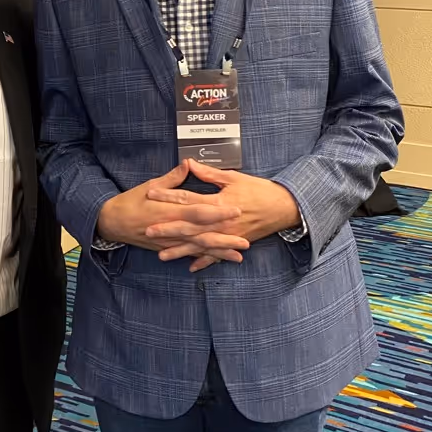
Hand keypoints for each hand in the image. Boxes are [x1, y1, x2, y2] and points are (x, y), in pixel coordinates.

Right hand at [97, 161, 249, 263]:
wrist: (113, 222)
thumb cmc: (131, 201)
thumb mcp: (151, 185)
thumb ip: (173, 178)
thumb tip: (188, 163)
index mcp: (169, 210)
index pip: (198, 211)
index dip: (218, 212)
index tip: (236, 210)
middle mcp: (171, 228)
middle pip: (202, 234)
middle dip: (225, 238)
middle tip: (246, 240)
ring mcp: (169, 241)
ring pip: (198, 248)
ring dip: (219, 252)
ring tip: (238, 256)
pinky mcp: (167, 248)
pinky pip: (188, 255)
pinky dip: (204, 259)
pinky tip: (218, 262)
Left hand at [145, 159, 301, 270]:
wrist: (283, 207)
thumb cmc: (258, 190)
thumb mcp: (233, 178)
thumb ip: (209, 173)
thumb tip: (189, 163)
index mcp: (218, 202)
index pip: (188, 198)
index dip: (168, 196)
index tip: (150, 194)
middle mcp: (221, 221)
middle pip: (189, 225)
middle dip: (168, 229)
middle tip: (148, 230)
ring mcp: (228, 234)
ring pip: (200, 244)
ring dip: (180, 250)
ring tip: (162, 255)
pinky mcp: (235, 243)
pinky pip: (217, 255)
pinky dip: (205, 262)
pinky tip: (190, 267)